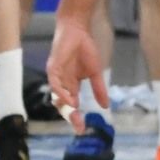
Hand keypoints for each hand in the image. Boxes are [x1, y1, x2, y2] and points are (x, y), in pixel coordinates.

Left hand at [46, 16, 103, 132]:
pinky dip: (61, 92)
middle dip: (70, 116)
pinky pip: (55, 83)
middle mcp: (62, 83)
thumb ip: (99, 89)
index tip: (83, 129)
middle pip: (63, 104)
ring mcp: (57, 76)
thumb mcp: (95, 72)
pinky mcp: (53, 67)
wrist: (78, 30)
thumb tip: (106, 106)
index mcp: (71, 85)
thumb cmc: (85, 49)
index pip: (72, 105)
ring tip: (74, 117)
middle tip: (79, 126)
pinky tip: (69, 99)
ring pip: (57, 96)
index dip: (76, 117)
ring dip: (64, 107)